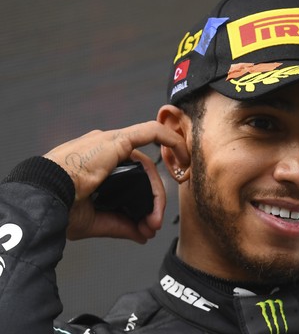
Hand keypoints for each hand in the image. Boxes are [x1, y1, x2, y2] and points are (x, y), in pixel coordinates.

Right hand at [43, 121, 188, 243]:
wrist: (46, 199)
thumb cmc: (59, 207)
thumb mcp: (94, 220)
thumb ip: (121, 224)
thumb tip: (144, 234)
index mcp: (97, 167)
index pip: (132, 180)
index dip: (145, 201)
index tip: (149, 224)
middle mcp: (104, 152)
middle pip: (142, 175)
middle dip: (152, 202)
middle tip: (153, 225)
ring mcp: (110, 144)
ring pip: (147, 165)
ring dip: (156, 192)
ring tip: (154, 218)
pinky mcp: (117, 140)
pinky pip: (151, 133)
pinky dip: (170, 139)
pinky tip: (183, 153)